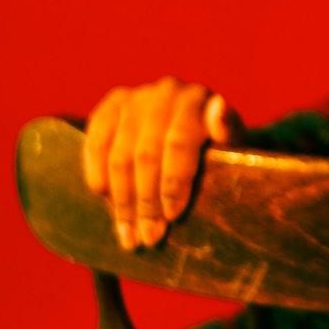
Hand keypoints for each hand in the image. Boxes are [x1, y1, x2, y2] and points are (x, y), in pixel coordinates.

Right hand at [82, 78, 243, 250]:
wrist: (196, 134)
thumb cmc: (218, 148)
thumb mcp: (233, 145)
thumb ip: (228, 131)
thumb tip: (219, 108)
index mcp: (198, 99)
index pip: (177, 143)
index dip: (173, 182)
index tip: (172, 216)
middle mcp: (165, 91)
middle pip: (146, 154)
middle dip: (146, 201)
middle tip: (149, 237)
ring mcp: (135, 96)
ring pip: (119, 155)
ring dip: (122, 200)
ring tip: (129, 234)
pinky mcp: (111, 106)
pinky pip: (96, 142)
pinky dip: (97, 172)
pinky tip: (103, 197)